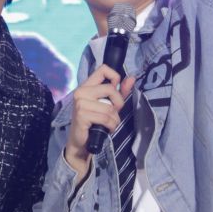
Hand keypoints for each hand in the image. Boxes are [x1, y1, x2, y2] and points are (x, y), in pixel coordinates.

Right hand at [64, 64, 136, 178]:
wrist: (81, 142)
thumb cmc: (95, 122)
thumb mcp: (110, 105)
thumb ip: (120, 91)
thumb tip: (132, 78)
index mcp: (87, 86)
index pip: (103, 69)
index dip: (115, 77)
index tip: (116, 89)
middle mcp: (81, 91)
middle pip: (110, 89)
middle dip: (118, 103)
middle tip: (113, 113)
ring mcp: (80, 103)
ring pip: (109, 107)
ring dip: (114, 119)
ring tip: (108, 123)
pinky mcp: (82, 114)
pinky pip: (106, 118)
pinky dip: (110, 126)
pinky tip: (105, 129)